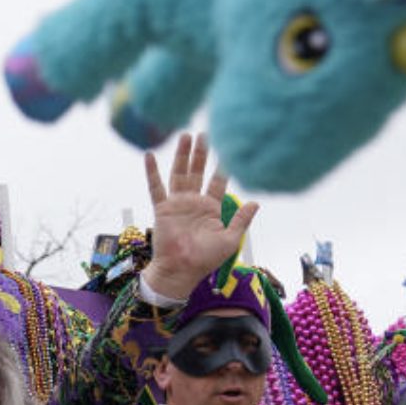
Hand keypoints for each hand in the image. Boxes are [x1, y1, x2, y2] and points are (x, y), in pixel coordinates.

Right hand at [140, 133, 256, 299]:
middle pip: (198, 172)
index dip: (222, 168)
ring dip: (182, 155)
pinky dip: (152, 171)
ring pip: (180, 173)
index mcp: (211, 209)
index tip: (228, 150)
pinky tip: (149, 155)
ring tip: (186, 136)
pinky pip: (156, 187)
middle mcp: (193, 202)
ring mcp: (177, 203)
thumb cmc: (205, 259)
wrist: (181, 270)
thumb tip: (256, 202)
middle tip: (205, 134)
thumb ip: (241, 220)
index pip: (218, 183)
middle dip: (201, 154)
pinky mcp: (162, 208)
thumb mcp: (229, 239)